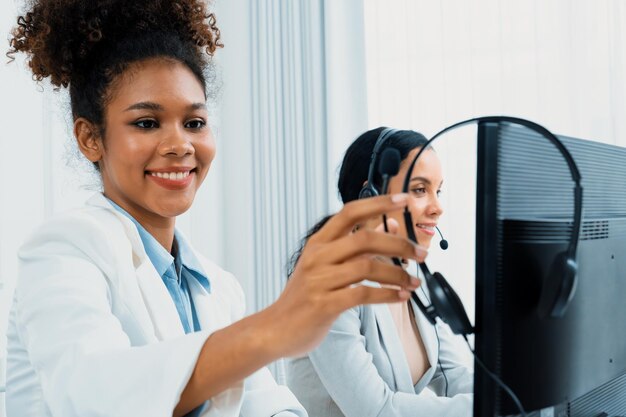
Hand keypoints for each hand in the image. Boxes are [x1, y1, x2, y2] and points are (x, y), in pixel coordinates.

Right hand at [265, 193, 427, 356]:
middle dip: (400, 245)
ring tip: (414, 281)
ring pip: (368, 267)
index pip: (350, 212)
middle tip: (421, 254)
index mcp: (318, 242)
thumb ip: (354, 246)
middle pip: (365, 239)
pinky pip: (363, 294)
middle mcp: (318, 256)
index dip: (378, 203)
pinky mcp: (324, 304)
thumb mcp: (323, 265)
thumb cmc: (304, 296)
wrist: (275, 329)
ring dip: (398, 274)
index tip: (403, 199)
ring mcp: (319, 280)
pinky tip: (400, 296)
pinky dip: (387, 294)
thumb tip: (388, 226)